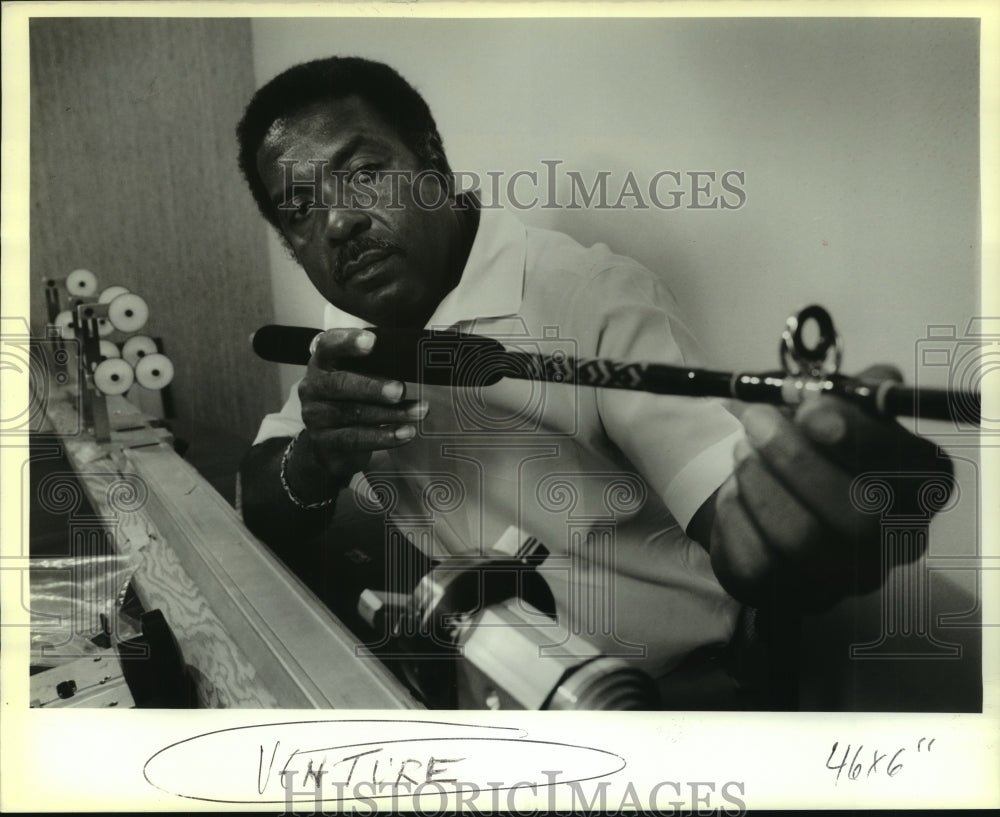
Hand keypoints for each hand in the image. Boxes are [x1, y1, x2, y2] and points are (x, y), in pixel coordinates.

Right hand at [289, 328, 427, 490]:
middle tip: (400, 390)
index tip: (372, 341)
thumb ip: (384, 360)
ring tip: (420, 411)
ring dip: (391, 414)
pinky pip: (355, 439)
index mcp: (322, 363)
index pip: (328, 345)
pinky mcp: (324, 443)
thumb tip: (437, 342)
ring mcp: (315, 416)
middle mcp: (313, 387)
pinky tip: (407, 433)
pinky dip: (384, 437)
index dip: (347, 341)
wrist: (328, 447)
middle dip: (373, 386)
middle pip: (340, 384)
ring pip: (354, 413)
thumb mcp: (359, 376)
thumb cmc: (353, 400)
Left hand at [709, 366, 953, 611]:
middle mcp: (895, 543)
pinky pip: (755, 558)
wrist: (768, 496)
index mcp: (921, 486)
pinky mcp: (789, 596)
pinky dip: (735, 512)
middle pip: (859, 517)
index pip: (916, 471)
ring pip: (801, 538)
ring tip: (742, 449)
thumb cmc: (814, 447)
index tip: (810, 409)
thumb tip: (823, 402)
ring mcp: (844, 579)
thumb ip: (842, 394)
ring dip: (760, 481)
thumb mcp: (836, 408)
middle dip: (797, 460)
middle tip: (757, 420)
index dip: (860, 438)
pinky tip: (735, 491)